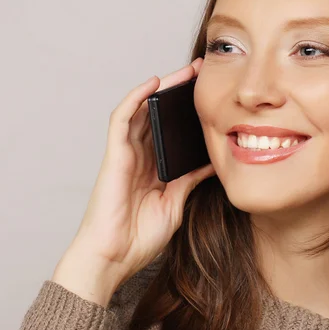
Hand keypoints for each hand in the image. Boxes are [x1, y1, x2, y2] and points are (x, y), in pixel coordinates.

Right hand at [52, 57, 215, 305]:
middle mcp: (139, 156)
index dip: (187, 112)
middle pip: (159, 114)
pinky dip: (136, 98)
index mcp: (153, 168)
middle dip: (179, 92)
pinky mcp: (114, 154)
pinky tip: (154, 83)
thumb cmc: (140, 237)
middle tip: (202, 73)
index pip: (171, 130)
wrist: (114, 258)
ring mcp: (125, 153)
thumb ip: (190, 180)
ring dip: (163, 88)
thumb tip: (214, 162)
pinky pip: (122, 118)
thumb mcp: (175, 203)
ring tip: (187, 72)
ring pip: (143, 110)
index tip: (212, 97)